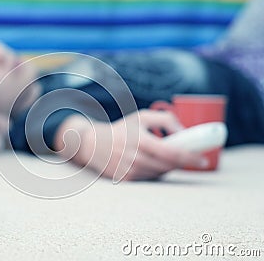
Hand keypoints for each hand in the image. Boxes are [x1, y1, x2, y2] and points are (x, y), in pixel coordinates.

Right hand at [55, 110, 207, 180]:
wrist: (93, 144)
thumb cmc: (121, 129)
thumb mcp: (142, 116)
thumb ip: (166, 119)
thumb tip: (184, 132)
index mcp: (140, 140)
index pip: (172, 153)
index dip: (191, 158)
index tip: (203, 160)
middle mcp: (135, 158)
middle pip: (169, 166)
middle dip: (183, 162)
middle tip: (191, 156)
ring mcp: (130, 171)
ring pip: (161, 173)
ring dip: (169, 166)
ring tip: (166, 155)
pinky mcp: (126, 180)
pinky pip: (150, 178)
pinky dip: (157, 171)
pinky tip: (151, 161)